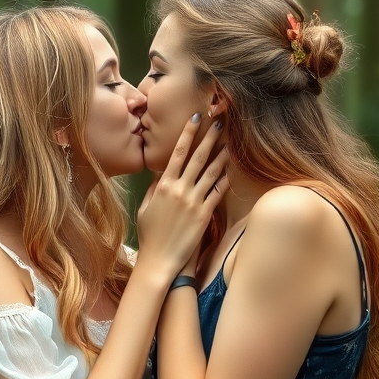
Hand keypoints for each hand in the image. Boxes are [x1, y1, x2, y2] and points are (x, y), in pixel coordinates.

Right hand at [136, 115, 228, 278]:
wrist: (160, 259)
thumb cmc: (150, 235)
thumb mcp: (145, 209)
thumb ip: (153, 189)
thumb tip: (160, 175)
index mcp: (163, 185)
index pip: (178, 152)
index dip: (188, 133)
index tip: (196, 118)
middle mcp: (179, 189)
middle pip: (198, 158)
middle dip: (209, 138)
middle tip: (220, 123)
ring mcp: (193, 201)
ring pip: (211, 173)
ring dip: (222, 156)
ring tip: (231, 143)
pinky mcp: (204, 215)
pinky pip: (218, 193)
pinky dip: (226, 180)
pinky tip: (233, 170)